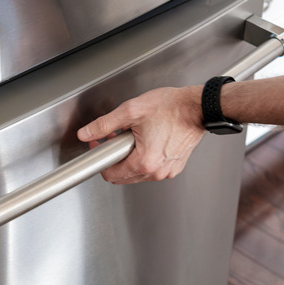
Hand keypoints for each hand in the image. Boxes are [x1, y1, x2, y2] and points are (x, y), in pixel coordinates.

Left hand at [77, 86, 204, 183]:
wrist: (197, 108)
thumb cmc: (171, 108)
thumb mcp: (131, 111)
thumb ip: (104, 124)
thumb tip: (86, 133)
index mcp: (144, 162)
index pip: (110, 174)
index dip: (101, 158)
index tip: (101, 144)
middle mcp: (156, 172)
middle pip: (123, 176)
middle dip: (115, 157)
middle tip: (117, 137)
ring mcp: (167, 171)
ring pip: (137, 173)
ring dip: (131, 158)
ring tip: (135, 136)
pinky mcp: (175, 167)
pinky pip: (152, 169)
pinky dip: (146, 158)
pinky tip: (149, 140)